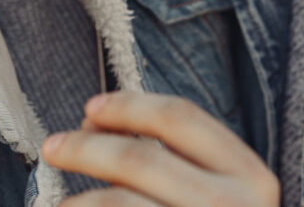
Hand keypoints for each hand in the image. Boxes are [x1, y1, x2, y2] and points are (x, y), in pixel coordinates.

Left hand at [40, 92, 278, 205]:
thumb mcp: (217, 193)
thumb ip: (173, 157)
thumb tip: (95, 123)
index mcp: (250, 176)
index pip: (180, 118)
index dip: (129, 106)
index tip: (90, 108)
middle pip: (140, 160)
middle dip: (85, 148)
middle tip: (53, 147)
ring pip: (118, 203)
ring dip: (77, 200)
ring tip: (61, 205)